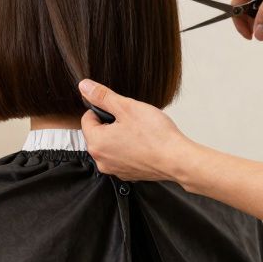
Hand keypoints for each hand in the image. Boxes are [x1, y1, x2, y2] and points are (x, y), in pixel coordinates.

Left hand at [79, 79, 198, 183]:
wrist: (178, 160)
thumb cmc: (155, 135)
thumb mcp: (126, 107)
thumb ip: (102, 96)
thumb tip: (85, 87)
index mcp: (96, 143)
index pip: (87, 118)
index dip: (103, 110)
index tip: (119, 110)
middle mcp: (101, 160)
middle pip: (97, 133)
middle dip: (111, 124)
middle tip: (131, 120)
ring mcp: (115, 169)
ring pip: (110, 145)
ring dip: (120, 136)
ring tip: (139, 132)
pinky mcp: (128, 174)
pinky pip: (122, 156)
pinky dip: (129, 149)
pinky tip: (144, 144)